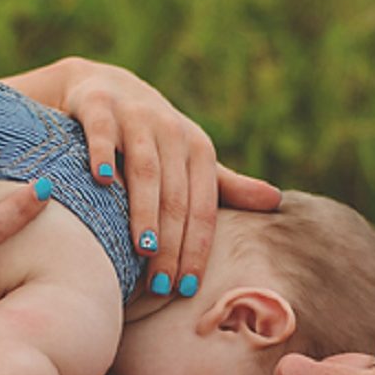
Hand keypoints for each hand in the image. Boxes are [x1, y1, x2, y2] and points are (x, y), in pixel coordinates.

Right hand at [10, 58, 280, 296]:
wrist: (103, 87)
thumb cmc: (153, 138)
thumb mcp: (190, 160)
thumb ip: (226, 185)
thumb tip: (276, 201)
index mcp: (198, 149)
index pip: (203, 207)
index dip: (198, 248)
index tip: (189, 288)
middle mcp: (171, 130)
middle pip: (175, 196)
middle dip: (171, 244)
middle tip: (163, 286)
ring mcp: (134, 116)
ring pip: (145, 169)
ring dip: (145, 210)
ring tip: (144, 250)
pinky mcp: (98, 105)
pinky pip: (102, 131)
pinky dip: (102, 153)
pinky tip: (102, 180)